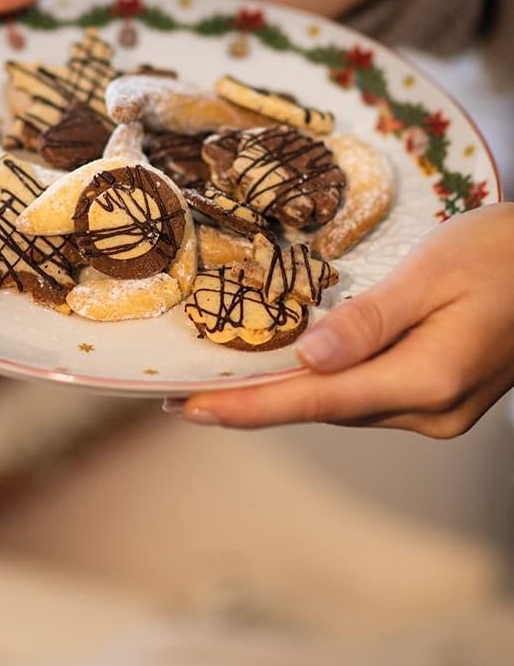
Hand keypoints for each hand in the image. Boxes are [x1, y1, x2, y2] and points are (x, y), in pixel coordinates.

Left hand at [165, 204, 513, 437]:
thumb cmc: (505, 254)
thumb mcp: (434, 272)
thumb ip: (371, 321)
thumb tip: (308, 360)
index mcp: (426, 378)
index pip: (316, 400)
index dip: (248, 407)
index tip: (188, 409)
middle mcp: (429, 410)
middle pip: (322, 408)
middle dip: (252, 403)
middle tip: (184, 396)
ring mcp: (438, 411)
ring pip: (342, 405)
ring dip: (282, 397)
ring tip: (219, 386)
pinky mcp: (440, 398)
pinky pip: (364, 397)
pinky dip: (320, 387)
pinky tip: (289, 373)